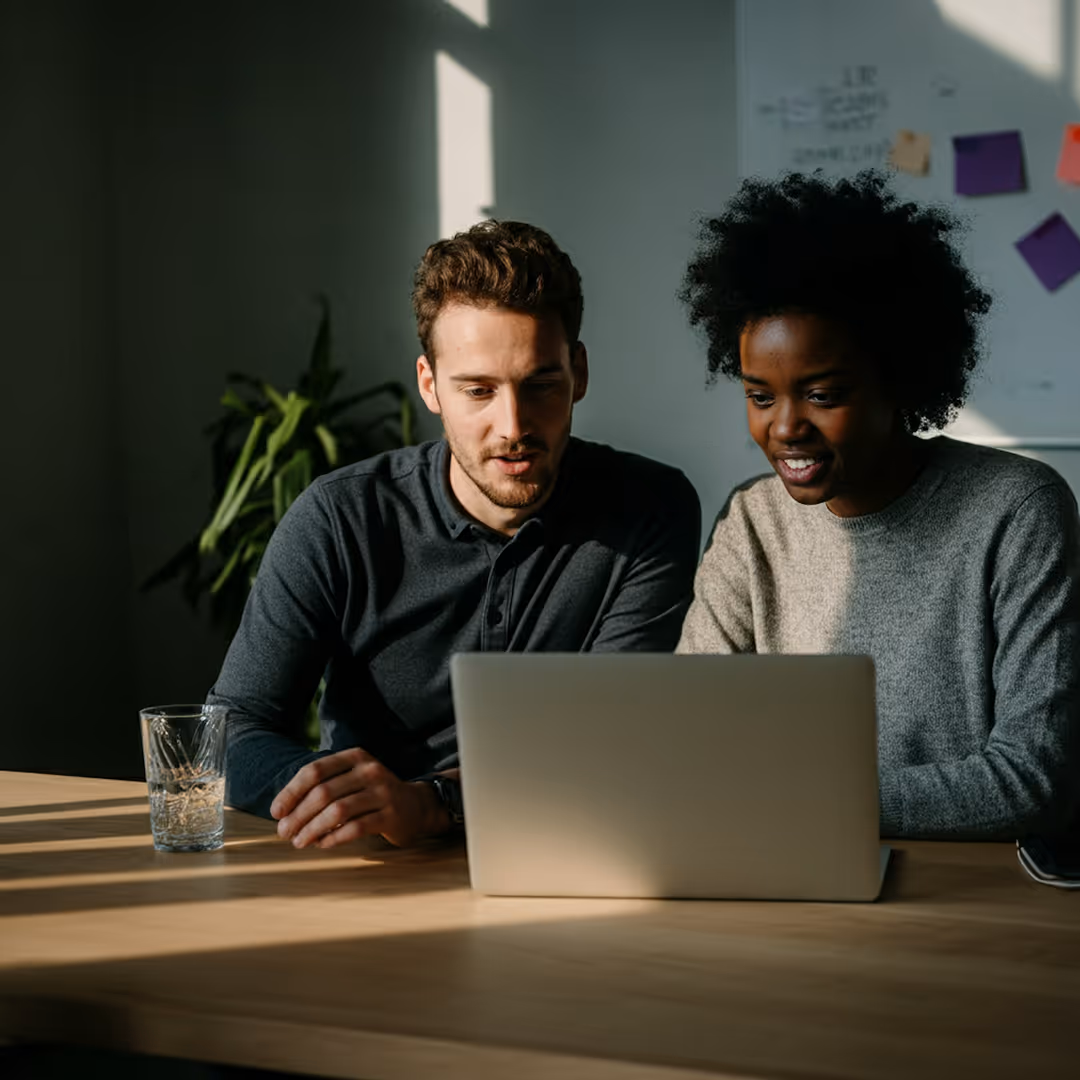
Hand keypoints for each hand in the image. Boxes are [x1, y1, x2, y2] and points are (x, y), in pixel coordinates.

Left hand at [270, 747, 449, 848]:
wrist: (416, 806)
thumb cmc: (372, 794)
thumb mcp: (351, 779)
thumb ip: (323, 787)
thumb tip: (283, 812)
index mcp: (355, 757)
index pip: (315, 771)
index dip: (291, 792)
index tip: (276, 812)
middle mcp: (370, 770)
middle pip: (323, 793)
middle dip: (298, 815)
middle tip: (284, 833)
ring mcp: (383, 792)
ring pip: (337, 811)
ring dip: (312, 829)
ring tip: (299, 842)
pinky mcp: (391, 815)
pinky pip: (355, 828)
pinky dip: (334, 838)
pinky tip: (322, 844)